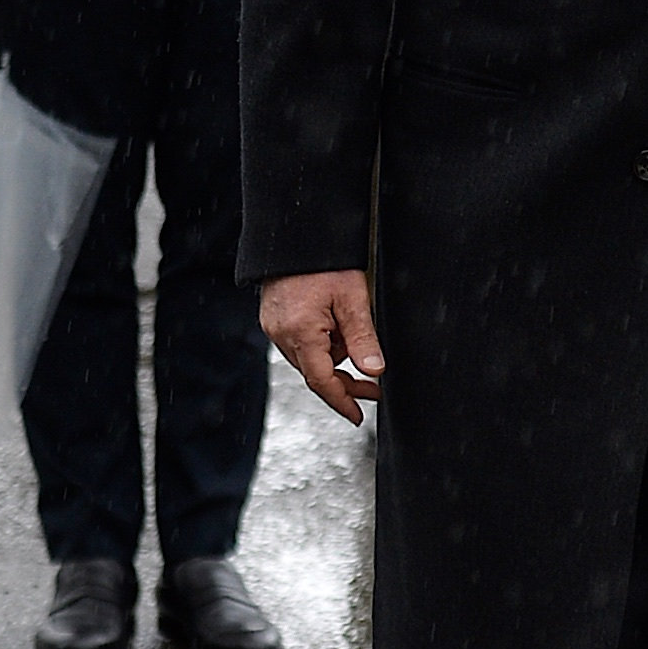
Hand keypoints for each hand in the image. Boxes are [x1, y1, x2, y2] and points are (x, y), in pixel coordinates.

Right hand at [262, 269, 386, 423]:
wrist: (296, 232)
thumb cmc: (324, 260)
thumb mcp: (353, 298)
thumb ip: (363, 338)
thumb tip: (374, 371)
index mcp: (300, 332)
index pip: (322, 381)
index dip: (342, 402)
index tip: (358, 416)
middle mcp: (281, 333)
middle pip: (315, 374)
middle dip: (344, 382)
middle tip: (372, 387)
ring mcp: (274, 326)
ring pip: (308, 359)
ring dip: (333, 360)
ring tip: (353, 335)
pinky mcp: (273, 318)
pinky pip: (299, 343)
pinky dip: (320, 345)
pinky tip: (335, 327)